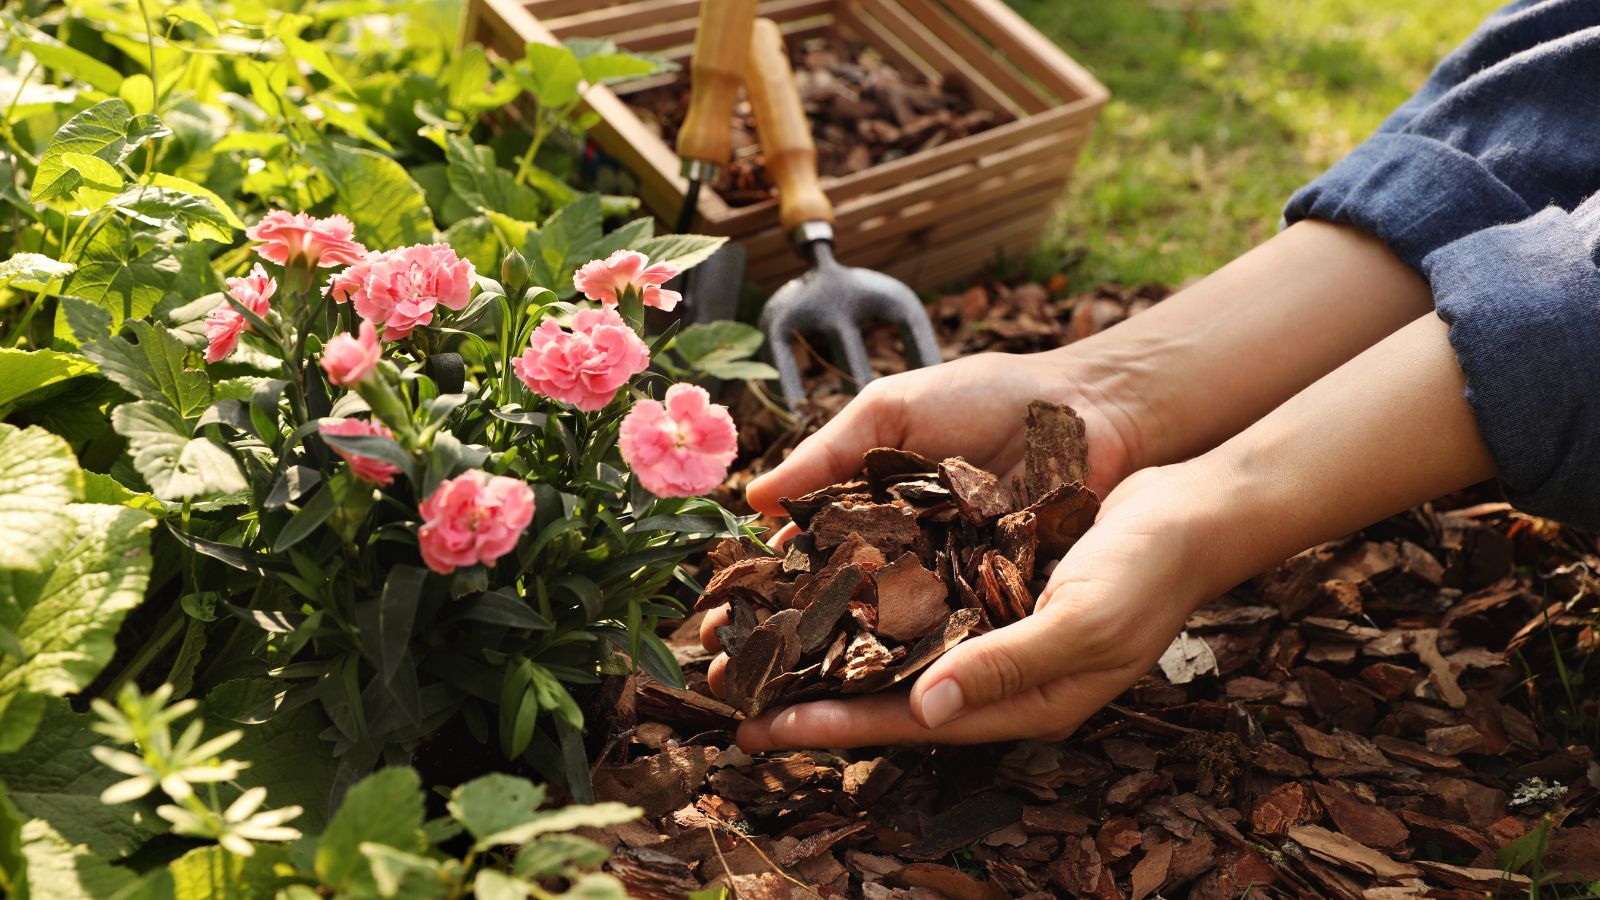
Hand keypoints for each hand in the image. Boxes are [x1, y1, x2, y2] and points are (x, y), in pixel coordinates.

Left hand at [722, 312, 1494, 748]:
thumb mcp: (1081, 623)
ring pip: (890, 643)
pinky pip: (913, 594)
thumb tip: (924, 712)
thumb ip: (1005, 668)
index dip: (834, 728)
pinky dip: (865, 589)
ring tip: (761, 639)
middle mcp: (997, 672)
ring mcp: (991, 626)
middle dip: (813, 693)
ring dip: (829, 640)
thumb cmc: (1148, 571)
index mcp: (1020, 702)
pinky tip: (819, 575)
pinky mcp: (989, 580)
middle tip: (734, 691)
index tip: (764, 728)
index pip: (907, 726)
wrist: (1191, 503)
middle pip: (885, 694)